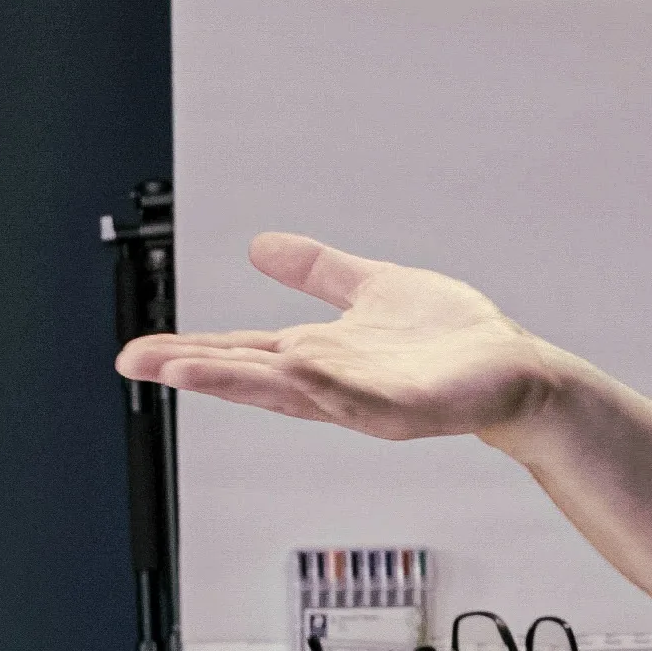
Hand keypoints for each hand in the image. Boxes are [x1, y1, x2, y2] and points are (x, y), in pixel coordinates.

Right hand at [118, 232, 561, 443]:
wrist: (515, 370)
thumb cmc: (449, 339)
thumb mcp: (371, 289)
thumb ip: (317, 271)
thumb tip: (259, 245)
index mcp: (320, 356)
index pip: (243, 353)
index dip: (191, 353)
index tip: (137, 352)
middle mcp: (334, 381)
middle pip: (252, 377)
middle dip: (195, 370)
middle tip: (136, 363)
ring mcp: (367, 398)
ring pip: (294, 390)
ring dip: (240, 380)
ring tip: (187, 367)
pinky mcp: (408, 406)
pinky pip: (360, 396)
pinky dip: (326, 382)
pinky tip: (295, 364)